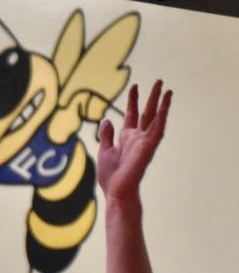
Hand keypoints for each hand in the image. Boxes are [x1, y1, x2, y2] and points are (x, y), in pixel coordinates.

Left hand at [97, 80, 171, 201]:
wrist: (117, 191)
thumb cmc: (111, 175)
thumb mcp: (105, 150)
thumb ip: (107, 135)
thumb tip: (106, 120)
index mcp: (126, 138)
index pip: (132, 114)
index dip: (133, 100)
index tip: (135, 86)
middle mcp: (138, 138)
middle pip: (147, 113)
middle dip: (152, 97)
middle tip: (159, 81)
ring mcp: (145, 142)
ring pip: (156, 119)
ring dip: (162, 104)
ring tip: (168, 90)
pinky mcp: (148, 148)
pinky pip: (157, 130)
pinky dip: (161, 118)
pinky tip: (165, 106)